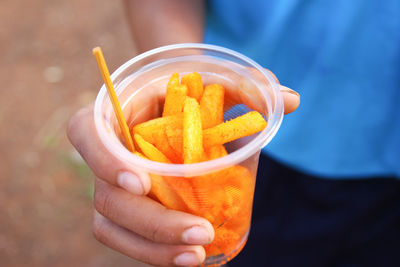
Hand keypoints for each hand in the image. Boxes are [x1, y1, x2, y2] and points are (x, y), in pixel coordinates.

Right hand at [67, 85, 298, 266]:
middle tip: (199, 232)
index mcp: (119, 113)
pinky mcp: (130, 209)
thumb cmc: (193, 92)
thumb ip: (249, 85)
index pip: (86, 131)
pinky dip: (155, 253)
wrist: (180, 107)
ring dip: (153, 246)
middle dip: (151, 221)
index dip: (103, 159)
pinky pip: (129, 238)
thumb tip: (292, 100)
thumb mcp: (215, 80)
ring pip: (113, 225)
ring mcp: (115, 186)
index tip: (142, 182)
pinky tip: (191, 257)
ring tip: (198, 255)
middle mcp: (109, 154)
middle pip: (106, 195)